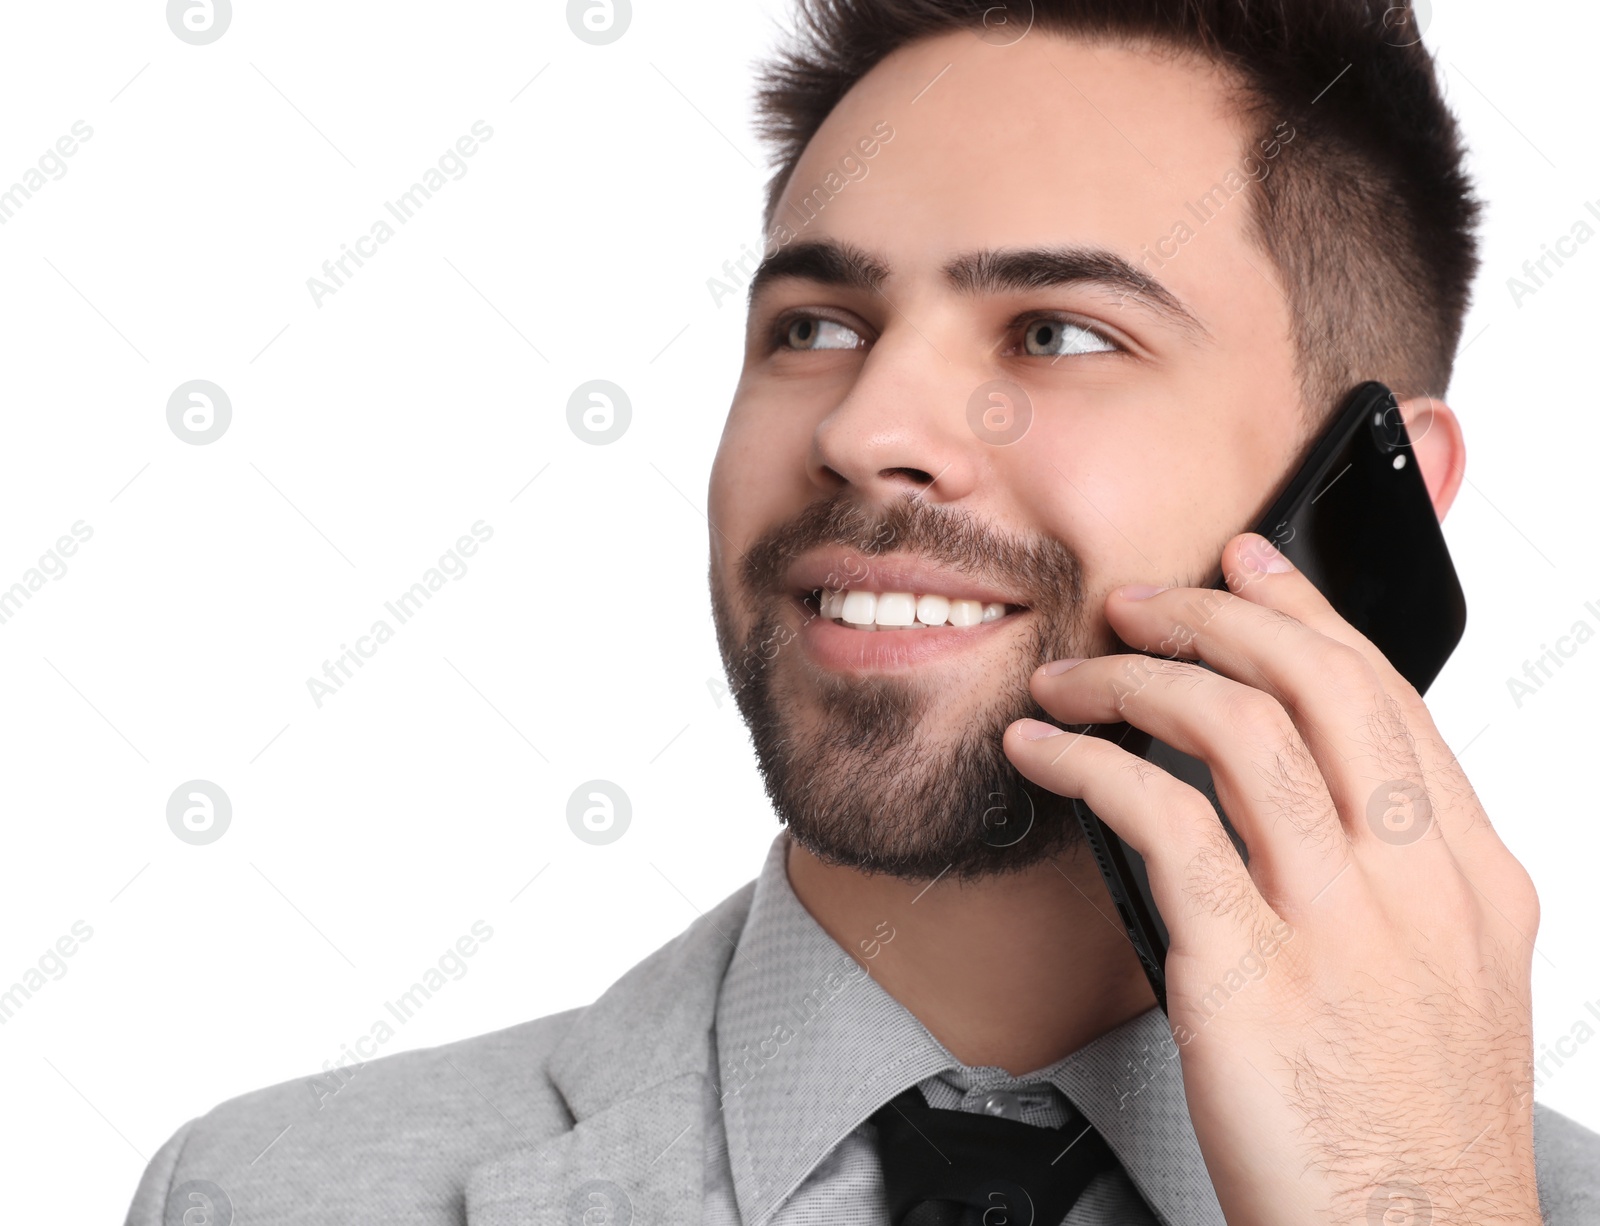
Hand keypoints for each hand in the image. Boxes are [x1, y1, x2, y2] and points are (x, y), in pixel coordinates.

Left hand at [1003, 531, 1540, 1225]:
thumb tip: (1300, 797)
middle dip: (1217, 616)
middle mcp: (1417, 887)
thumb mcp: (1441, 989)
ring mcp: (1340, 930)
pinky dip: (1090, 767)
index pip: (1388, 698)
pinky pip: (1162, 824)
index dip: (1307, 615)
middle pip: (1319, 687)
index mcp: (1472, 880)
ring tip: (1071, 675)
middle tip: (1140, 599)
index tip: (1249, 567)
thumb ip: (1389, 883)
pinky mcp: (1250, 979)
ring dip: (1138, 678)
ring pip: (1241, 733)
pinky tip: (1044, 754)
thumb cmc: (1411, 1133)